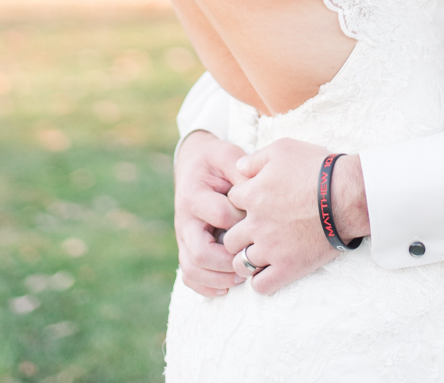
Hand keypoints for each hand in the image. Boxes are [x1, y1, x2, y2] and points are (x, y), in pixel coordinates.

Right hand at [174, 131, 247, 297]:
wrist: (193, 163)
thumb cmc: (216, 160)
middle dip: (228, 263)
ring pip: (192, 269)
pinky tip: (227, 287)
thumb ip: (242, 173)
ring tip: (243, 276)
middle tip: (251, 261)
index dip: (243, 222)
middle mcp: (184, 219)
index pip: (221, 216)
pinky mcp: (186, 246)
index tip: (259, 220)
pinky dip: (205, 286)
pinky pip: (188, 275)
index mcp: (194, 195)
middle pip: (200, 253)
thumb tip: (261, 194)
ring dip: (218, 279)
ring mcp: (182, 236)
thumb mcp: (228, 156)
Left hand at [224, 139, 368, 296]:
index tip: (253, 203)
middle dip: (238, 234)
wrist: (346, 195)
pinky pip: (261, 285)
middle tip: (253, 231)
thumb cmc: (316, 168)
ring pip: (240, 263)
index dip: (241, 202)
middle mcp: (256, 224)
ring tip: (259, 252)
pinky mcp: (288, 267)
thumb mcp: (283, 149)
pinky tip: (269, 269)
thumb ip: (255, 159)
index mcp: (252, 195)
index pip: (230, 203)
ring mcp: (270, 248)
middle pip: (229, 238)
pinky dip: (261, 280)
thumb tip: (238, 168)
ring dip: (245, 259)